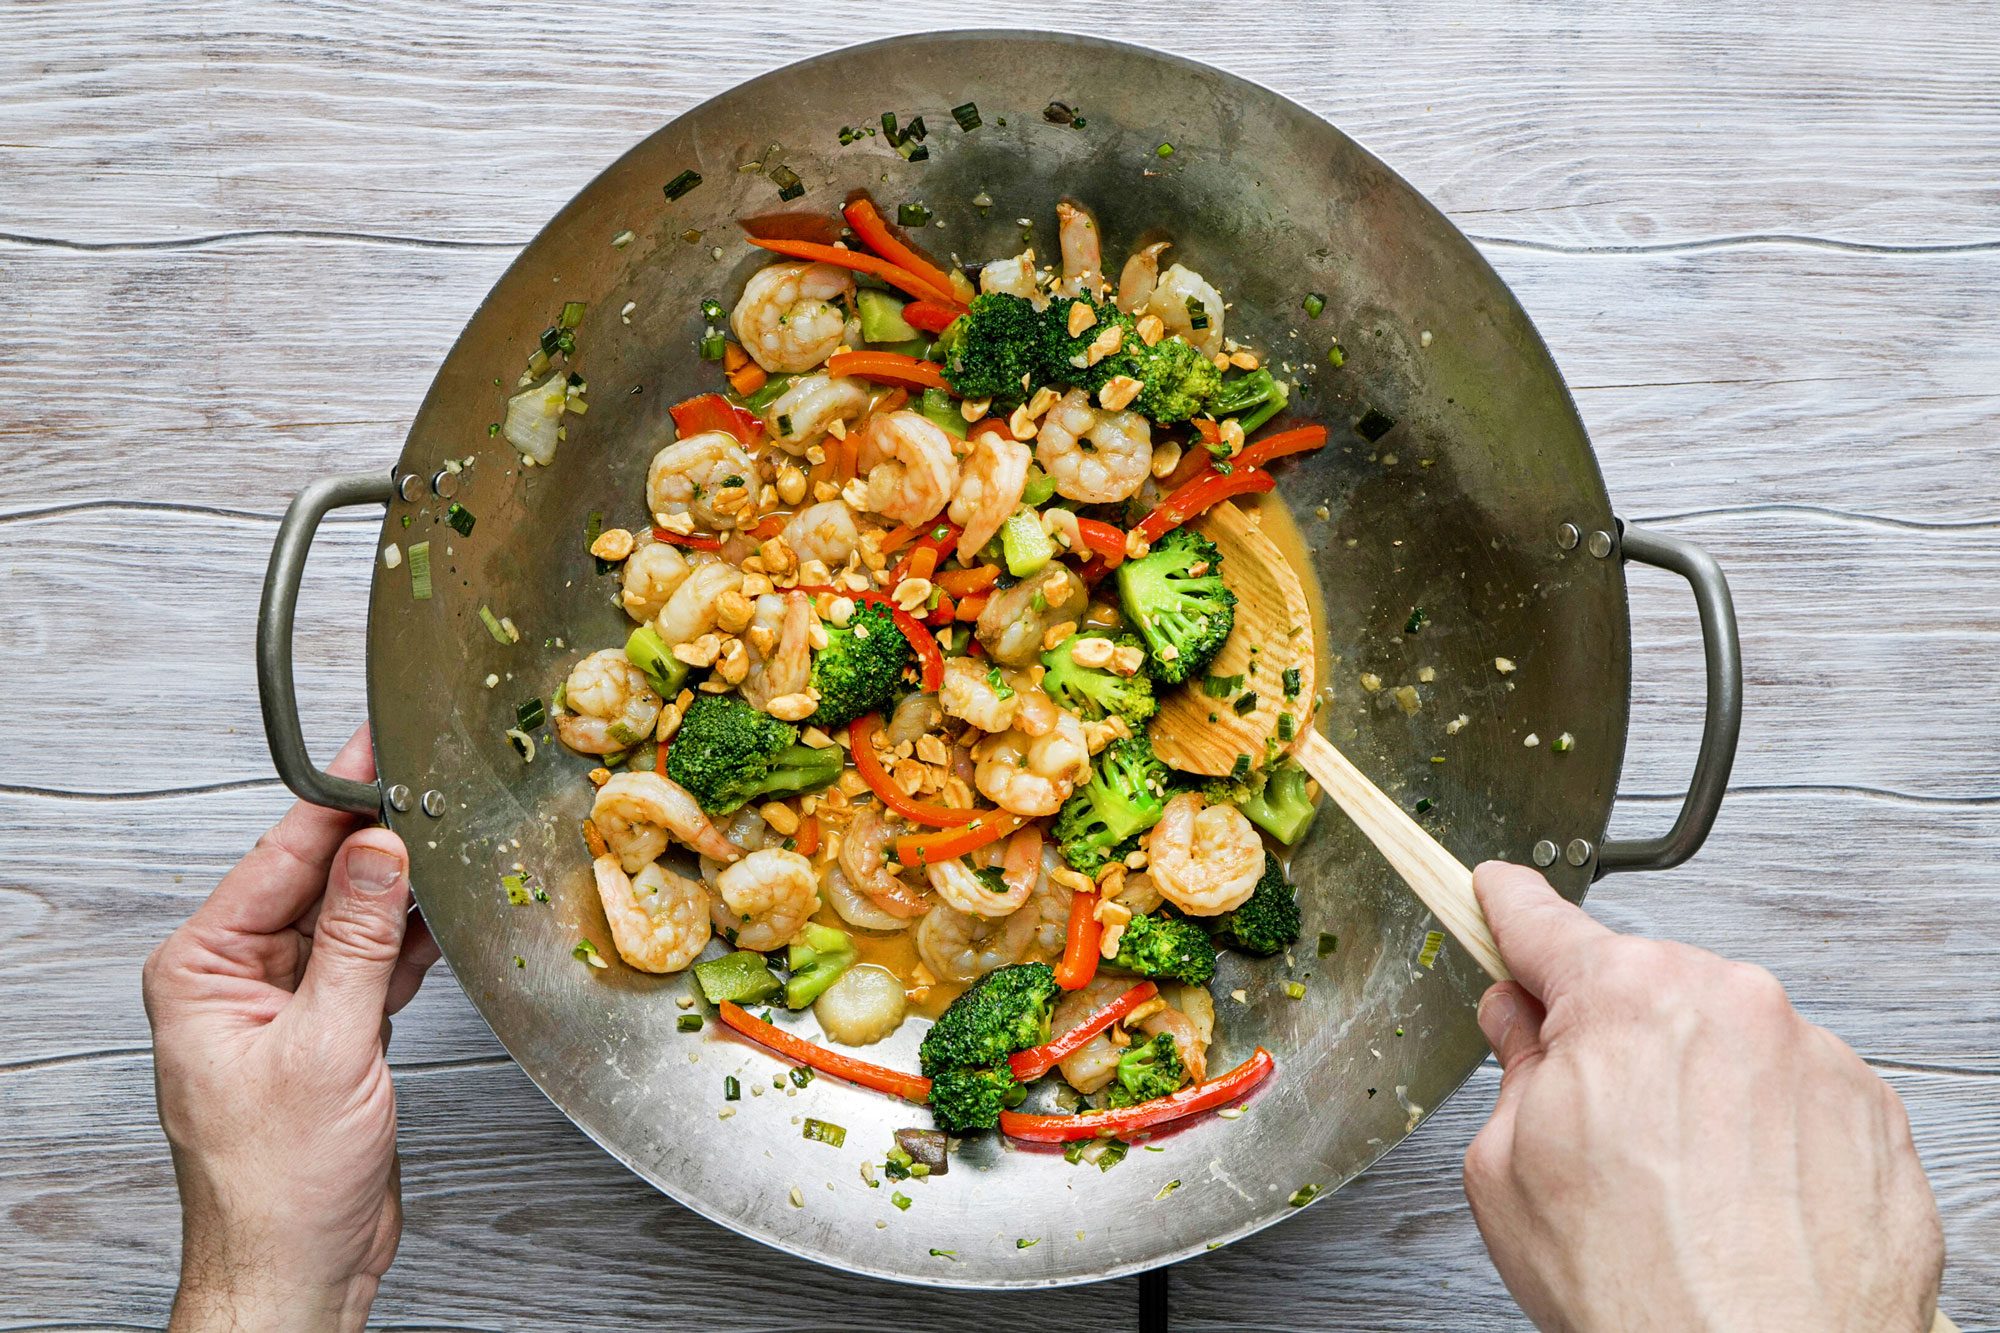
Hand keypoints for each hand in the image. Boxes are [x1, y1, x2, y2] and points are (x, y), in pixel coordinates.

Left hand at [143, 728, 438, 1331]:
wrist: (297, 1268)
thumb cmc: (278, 1185)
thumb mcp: (326, 1045)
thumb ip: (355, 939)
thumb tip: (378, 850)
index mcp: (202, 970)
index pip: (278, 859)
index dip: (336, 803)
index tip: (377, 753)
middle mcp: (236, 978)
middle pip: (316, 880)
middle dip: (377, 841)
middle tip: (435, 792)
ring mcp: (284, 1004)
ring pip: (351, 918)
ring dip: (400, 891)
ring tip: (452, 845)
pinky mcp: (329, 1032)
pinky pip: (371, 961)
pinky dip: (408, 941)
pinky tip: (444, 914)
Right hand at [1463, 862, 1942, 1332]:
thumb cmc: (1641, 1291)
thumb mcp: (1506, 1169)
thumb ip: (1515, 1069)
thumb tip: (1523, 1029)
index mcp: (1629, 998)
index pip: (1544, 923)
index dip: (1506, 909)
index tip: (1499, 894)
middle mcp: (1733, 1003)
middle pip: (1644, 990)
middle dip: (1609, 1039)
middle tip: (1590, 1129)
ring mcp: (1813, 1056)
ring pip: (1723, 1042)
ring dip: (1693, 1088)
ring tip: (1675, 1190)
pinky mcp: (1872, 1113)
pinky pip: (1791, 1094)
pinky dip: (1761, 1133)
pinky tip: (1736, 1202)